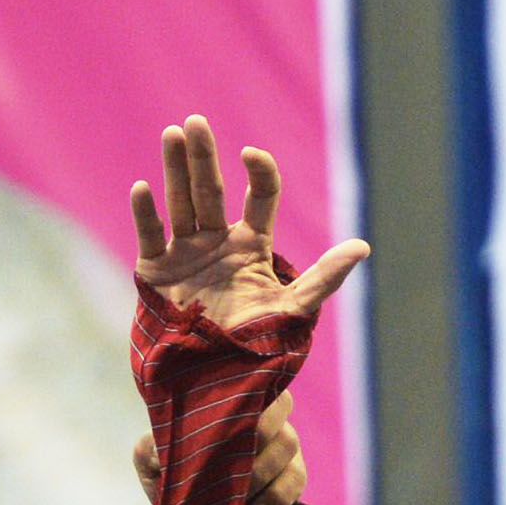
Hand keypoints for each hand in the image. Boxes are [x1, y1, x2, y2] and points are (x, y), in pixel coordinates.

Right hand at [130, 114, 368, 331]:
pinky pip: (151, 236)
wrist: (217, 382)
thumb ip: (325, 278)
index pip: (258, 197)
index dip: (258, 173)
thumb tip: (363, 246)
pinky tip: (143, 188)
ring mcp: (185, 255)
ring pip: (180, 202)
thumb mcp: (296, 311)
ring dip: (175, 169)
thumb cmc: (259, 347)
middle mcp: (217, 243)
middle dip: (203, 156)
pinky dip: (146, 214)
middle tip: (195, 122)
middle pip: (211, 190)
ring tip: (173, 133)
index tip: (252, 155)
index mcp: (252, 246)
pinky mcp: (157, 273)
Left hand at [135, 390, 307, 504]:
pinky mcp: (293, 475)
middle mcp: (263, 416)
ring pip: (289, 443)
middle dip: (256, 437)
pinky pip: (298, 479)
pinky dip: (278, 496)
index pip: (256, 379)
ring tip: (238, 497)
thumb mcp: (150, 463)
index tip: (227, 423)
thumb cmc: (169, 476)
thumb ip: (149, 451)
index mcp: (231, 403)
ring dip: (263, 471)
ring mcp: (282, 445)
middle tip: (230, 467)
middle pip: (281, 406)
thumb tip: (162, 452)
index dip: (250, 394)